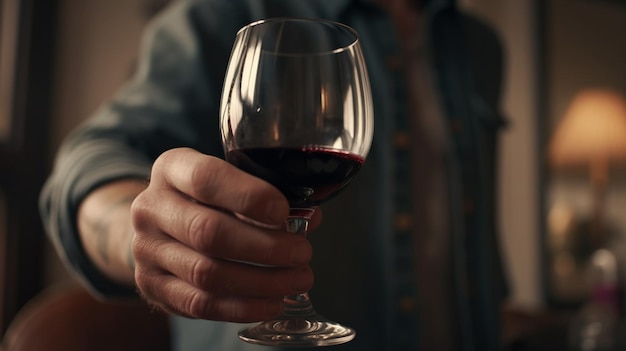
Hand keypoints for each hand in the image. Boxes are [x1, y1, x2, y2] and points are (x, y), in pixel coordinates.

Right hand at [131, 147, 318, 321]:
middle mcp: (151, 207)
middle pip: (208, 231)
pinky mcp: (152, 287)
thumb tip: (309, 218)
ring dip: (261, 281)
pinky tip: (272, 302)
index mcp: (171, 169)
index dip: (249, 196)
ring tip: (296, 280)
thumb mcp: (228, 182)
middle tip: (302, 253)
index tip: (284, 212)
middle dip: (266, 247)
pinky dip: (243, 307)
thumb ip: (266, 196)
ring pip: (206, 273)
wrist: (158, 227)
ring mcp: (146, 250)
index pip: (206, 178)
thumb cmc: (205, 200)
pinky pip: (200, 303)